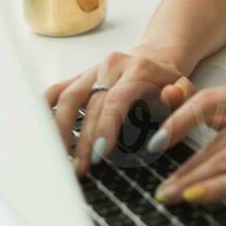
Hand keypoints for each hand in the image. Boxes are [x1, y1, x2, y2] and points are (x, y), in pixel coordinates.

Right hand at [44, 45, 196, 177]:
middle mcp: (112, 66)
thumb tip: (171, 96)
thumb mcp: (185, 88)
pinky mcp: (81, 76)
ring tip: (60, 158)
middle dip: (85, 139)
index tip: (101, 153)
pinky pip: (58, 89)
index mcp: (138, 68)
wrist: (157, 56)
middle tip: (81, 168)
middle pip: (91, 104)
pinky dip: (45, 108)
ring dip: (61, 129)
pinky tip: (40, 130)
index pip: (117, 99)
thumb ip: (181, 95)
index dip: (107, 126)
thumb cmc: (170, 81)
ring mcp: (93, 70)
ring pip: (69, 97)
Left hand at [146, 77, 225, 205]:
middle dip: (180, 162)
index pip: (210, 101)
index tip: (156, 139)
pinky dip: (216, 187)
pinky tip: (196, 196)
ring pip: (224, 157)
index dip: (178, 120)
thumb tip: (216, 126)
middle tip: (156, 181)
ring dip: (191, 180)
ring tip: (169, 195)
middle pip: (213, 136)